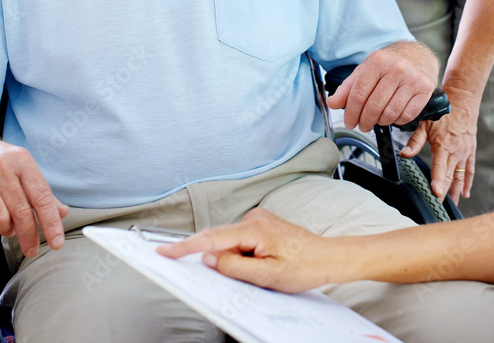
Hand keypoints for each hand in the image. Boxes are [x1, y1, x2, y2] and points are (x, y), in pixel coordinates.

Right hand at [0, 124, 68, 256]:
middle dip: (28, 235)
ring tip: (6, 230)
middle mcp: (3, 167)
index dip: (51, 222)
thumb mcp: (18, 164)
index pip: (42, 197)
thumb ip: (39, 189)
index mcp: (22, 161)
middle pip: (21, 210)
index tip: (56, 242)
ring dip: (5, 230)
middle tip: (30, 248)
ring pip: (0, 216)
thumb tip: (60, 211)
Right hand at [156, 208, 337, 292]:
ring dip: (233, 259)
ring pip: (230, 242)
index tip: (164, 251)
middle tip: (227, 271)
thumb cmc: (304, 266)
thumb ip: (234, 266)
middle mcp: (254, 218)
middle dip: (214, 258)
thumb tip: (208, 258)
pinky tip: (258, 265)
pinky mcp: (263, 225)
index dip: (185, 246)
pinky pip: (240, 240)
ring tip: (262, 270)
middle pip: (219, 239)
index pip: (212, 238)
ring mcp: (259, 219)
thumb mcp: (267, 276)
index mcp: (254, 229)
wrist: (329, 256)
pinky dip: (240, 254)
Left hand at [327, 42, 438, 132]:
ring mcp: (413, 79)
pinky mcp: (425, 89)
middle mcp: (397, 68)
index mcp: (378, 61)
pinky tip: (393, 115)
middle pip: (374, 106)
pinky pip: (406, 116)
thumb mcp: (366, 69)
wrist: (419, 56)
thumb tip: (332, 103)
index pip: (359, 94)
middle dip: (364, 121)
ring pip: (390, 113)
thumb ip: (348, 87)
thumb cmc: (389, 64)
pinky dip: (396, 121)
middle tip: (362, 125)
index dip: (351, 112)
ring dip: (380, 122)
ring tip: (377, 119)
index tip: (349, 122)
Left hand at [400, 89, 477, 202]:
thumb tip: (403, 154)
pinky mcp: (470, 151)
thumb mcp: (425, 123)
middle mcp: (456, 152)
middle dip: (444, 194)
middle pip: (450, 178)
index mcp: (443, 146)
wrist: (463, 101)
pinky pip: (469, 170)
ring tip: (451, 207)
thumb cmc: (442, 111)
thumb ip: (414, 141)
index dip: (438, 183)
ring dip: (455, 193)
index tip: (436, 195)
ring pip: (460, 177)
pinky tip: (464, 194)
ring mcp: (464, 153)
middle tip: (438, 209)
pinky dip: (467, 183)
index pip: (440, 169)